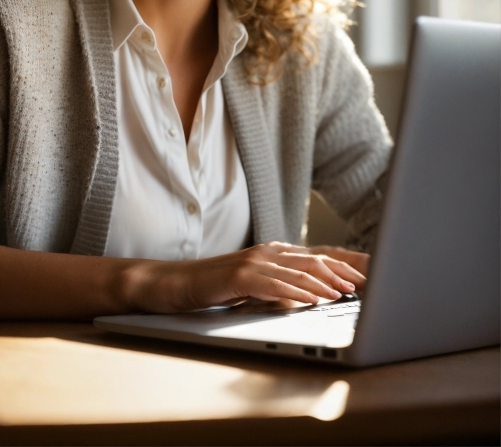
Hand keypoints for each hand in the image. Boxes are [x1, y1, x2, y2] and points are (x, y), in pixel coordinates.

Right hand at [119, 242, 366, 313]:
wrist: (178, 282)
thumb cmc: (218, 287)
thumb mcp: (257, 287)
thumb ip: (283, 288)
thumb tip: (312, 299)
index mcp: (276, 252)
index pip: (319, 255)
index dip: (347, 262)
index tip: (372, 272)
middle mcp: (269, 251)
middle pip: (317, 258)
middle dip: (346, 270)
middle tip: (370, 282)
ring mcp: (255, 260)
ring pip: (300, 269)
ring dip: (327, 282)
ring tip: (348, 292)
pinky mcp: (242, 274)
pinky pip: (277, 284)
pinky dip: (299, 292)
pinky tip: (314, 299)